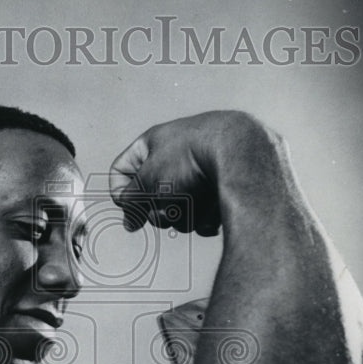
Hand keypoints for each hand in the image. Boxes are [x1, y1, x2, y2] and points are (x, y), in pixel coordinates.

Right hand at [109, 111, 258, 236]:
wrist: (242, 156)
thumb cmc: (192, 158)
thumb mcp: (148, 179)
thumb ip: (132, 200)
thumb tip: (129, 219)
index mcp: (153, 144)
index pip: (121, 170)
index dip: (120, 192)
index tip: (129, 207)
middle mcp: (176, 156)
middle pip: (152, 197)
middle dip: (158, 209)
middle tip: (166, 207)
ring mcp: (199, 173)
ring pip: (177, 209)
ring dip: (182, 215)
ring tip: (195, 204)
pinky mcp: (220, 189)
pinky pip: (202, 214)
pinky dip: (204, 216)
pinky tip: (212, 209)